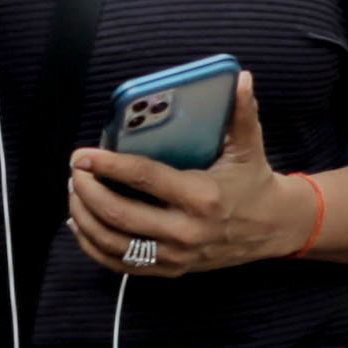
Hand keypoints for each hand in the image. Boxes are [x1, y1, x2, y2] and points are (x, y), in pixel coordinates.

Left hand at [65, 75, 302, 278]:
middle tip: (75, 171)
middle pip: (119, 215)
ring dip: (84, 218)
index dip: (109, 165)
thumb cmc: (254, 182)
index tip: (82, 155)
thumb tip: (242, 78)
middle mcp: (186, 231)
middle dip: (87, 191)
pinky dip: (93, 246)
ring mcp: (176, 255)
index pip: (144, 179)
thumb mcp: (250, 147)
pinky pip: (121, 264)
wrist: (273, 228)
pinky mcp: (170, 269)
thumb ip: (242, 113)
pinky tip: (80, 224)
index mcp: (201, 197)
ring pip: (114, 243)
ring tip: (74, 193)